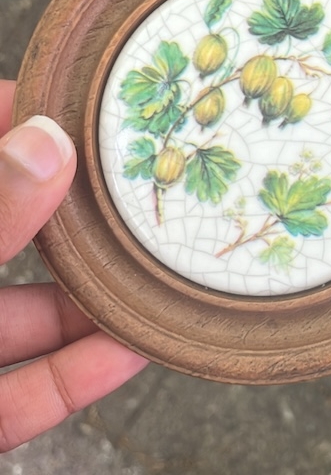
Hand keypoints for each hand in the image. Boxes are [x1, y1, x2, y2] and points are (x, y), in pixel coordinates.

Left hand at [0, 81, 147, 450]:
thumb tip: (47, 143)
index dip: (7, 119)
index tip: (66, 98)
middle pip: (11, 237)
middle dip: (74, 217)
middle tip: (137, 185)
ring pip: (23, 319)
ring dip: (90, 303)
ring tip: (154, 274)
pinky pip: (21, 392)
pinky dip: (75, 375)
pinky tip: (128, 350)